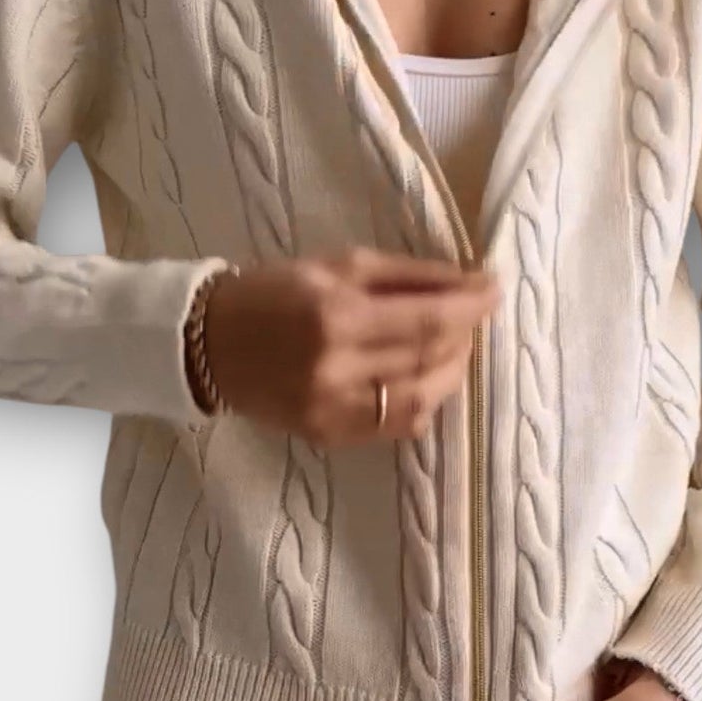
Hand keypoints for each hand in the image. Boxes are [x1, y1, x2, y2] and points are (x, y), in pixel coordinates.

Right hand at [206, 246, 499, 445]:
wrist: (207, 344)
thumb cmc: (273, 292)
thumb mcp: (336, 266)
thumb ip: (405, 276)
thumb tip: (467, 281)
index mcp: (338, 316)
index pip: (428, 318)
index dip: (470, 307)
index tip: (494, 289)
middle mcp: (339, 369)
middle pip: (429, 359)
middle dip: (463, 335)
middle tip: (470, 314)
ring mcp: (334, 410)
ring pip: (421, 399)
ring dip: (450, 373)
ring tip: (452, 348)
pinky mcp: (329, 435)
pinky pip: (396, 426)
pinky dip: (423, 403)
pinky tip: (423, 381)